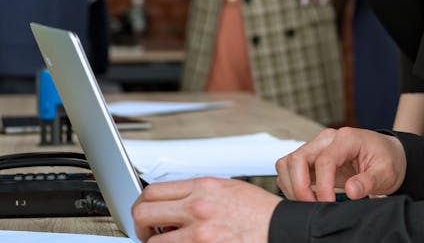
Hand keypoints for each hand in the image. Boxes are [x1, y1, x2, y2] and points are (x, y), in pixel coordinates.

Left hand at [132, 177, 278, 242]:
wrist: (283, 230)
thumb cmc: (261, 213)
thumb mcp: (229, 189)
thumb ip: (200, 193)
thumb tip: (177, 201)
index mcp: (203, 187)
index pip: (153, 191)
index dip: (143, 204)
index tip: (146, 213)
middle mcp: (198, 208)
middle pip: (144, 212)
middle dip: (140, 226)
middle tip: (147, 232)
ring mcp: (199, 234)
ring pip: (154, 241)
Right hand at [275, 127, 405, 201]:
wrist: (386, 154)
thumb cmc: (386, 160)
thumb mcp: (386, 172)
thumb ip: (368, 181)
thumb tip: (351, 191)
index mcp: (346, 139)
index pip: (324, 161)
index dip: (323, 187)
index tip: (329, 204)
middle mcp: (326, 139)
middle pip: (297, 158)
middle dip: (300, 187)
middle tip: (313, 207)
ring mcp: (316, 147)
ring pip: (287, 163)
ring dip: (292, 186)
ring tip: (309, 204)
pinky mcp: (310, 158)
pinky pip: (289, 169)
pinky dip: (291, 185)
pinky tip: (307, 199)